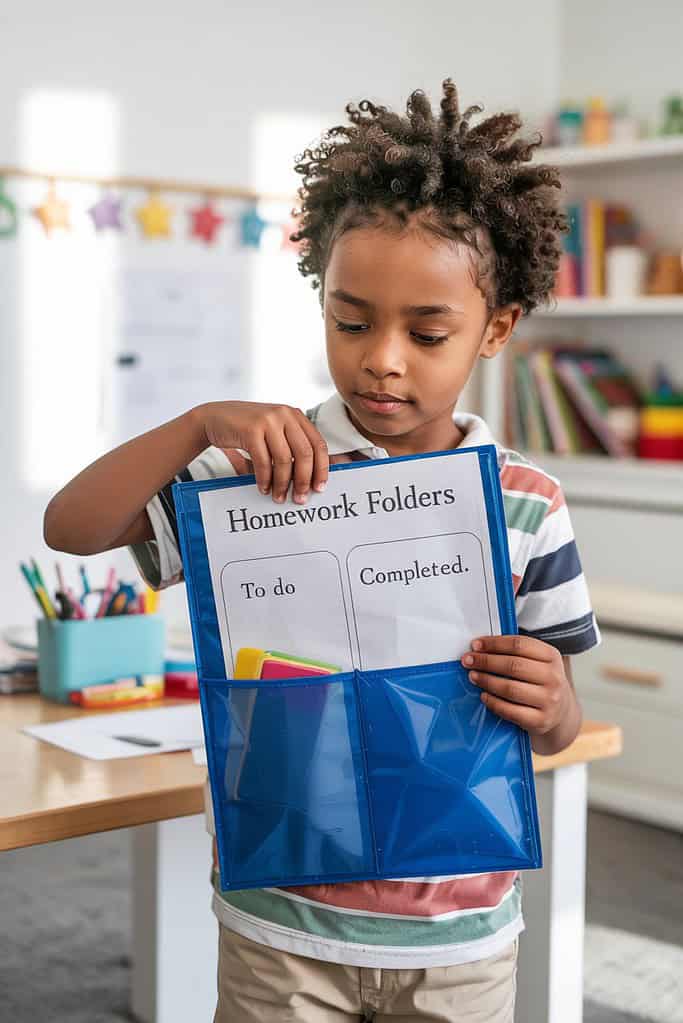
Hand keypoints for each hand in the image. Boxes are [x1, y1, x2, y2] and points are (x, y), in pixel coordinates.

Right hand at [198, 401, 328, 503]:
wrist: (215, 418)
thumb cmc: (247, 430)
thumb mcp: (274, 433)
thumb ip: (291, 447)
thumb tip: (309, 479)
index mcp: (296, 416)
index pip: (318, 445)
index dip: (321, 469)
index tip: (319, 488)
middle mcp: (285, 415)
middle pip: (305, 453)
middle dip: (303, 480)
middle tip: (299, 498)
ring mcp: (269, 420)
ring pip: (284, 460)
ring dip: (282, 484)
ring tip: (278, 497)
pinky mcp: (251, 429)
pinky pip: (264, 461)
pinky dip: (265, 479)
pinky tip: (263, 488)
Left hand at [462, 634, 577, 744]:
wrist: (561, 711)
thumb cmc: (541, 681)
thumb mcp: (538, 661)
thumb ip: (516, 652)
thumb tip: (481, 647)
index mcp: (552, 656)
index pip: (519, 644)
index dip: (494, 643)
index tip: (476, 645)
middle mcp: (554, 678)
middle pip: (513, 665)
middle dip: (485, 661)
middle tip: (468, 660)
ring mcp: (549, 700)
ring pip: (510, 688)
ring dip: (486, 680)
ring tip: (473, 676)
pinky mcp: (541, 720)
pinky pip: (510, 710)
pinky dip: (493, 702)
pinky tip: (483, 696)